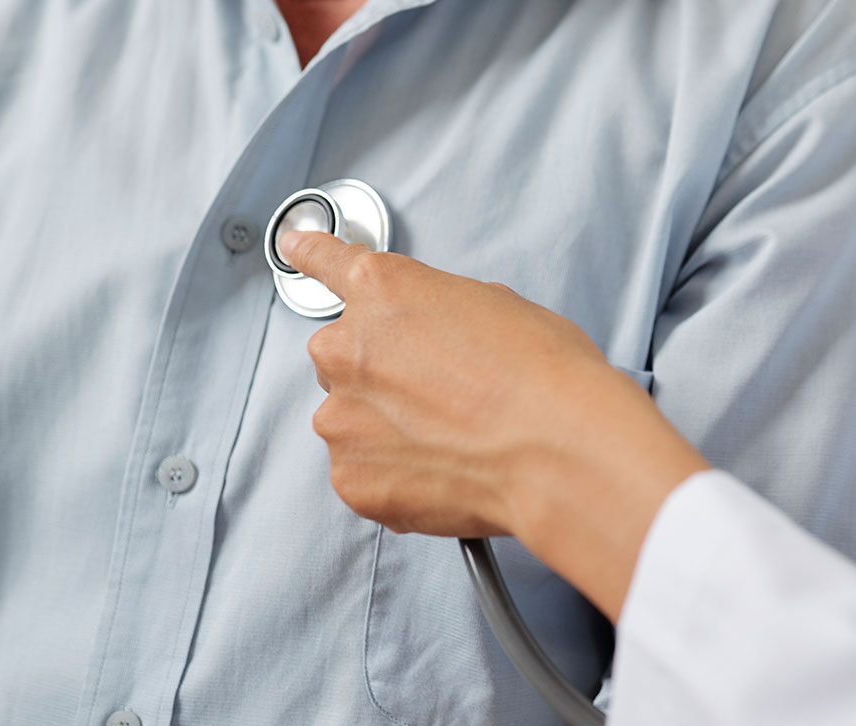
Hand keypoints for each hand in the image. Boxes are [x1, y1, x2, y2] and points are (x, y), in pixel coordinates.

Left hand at [279, 231, 708, 617]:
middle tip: (443, 391)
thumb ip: (442, 314)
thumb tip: (437, 338)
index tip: (296, 247)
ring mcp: (343, 418)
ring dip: (386, 427)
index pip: (327, 262)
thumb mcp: (499, 308)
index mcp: (384, 291)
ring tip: (453, 439)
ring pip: (351, 419)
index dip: (312, 254)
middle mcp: (348, 349)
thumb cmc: (545, 377)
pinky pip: (363, 472)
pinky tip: (446, 470)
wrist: (559, 453)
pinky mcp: (352, 478)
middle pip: (343, 355)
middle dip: (382, 372)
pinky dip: (395, 475)